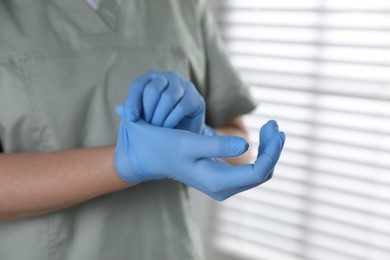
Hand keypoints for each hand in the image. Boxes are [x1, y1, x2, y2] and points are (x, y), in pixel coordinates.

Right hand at [114, 112, 285, 199]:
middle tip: (275, 124)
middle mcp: (222, 187)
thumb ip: (216, 146)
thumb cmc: (164, 146)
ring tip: (273, 127)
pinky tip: (262, 137)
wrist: (148, 155)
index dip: (271, 151)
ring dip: (269, 150)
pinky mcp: (222, 176)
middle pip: (262, 173)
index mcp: (216, 181)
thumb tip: (246, 146)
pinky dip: (260, 153)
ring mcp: (223, 184)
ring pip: (259, 172)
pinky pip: (250, 169)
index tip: (272, 127)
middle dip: (273, 149)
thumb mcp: (187, 143)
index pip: (257, 172)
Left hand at [117, 71, 212, 134]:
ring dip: (160, 116)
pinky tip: (167, 129)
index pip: (138, 86)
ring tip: (156, 129)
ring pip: (168, 97)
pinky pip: (181, 107)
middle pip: (153, 89)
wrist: (184, 132)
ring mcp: (184, 85)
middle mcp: (168, 77)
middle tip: (146, 126)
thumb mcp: (143, 116)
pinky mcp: (195, 97)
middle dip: (148, 111)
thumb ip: (132, 111)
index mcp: (151, 78)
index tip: (130, 118)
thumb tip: (119, 108)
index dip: (132, 102)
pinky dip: (171, 120)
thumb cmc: (159, 121)